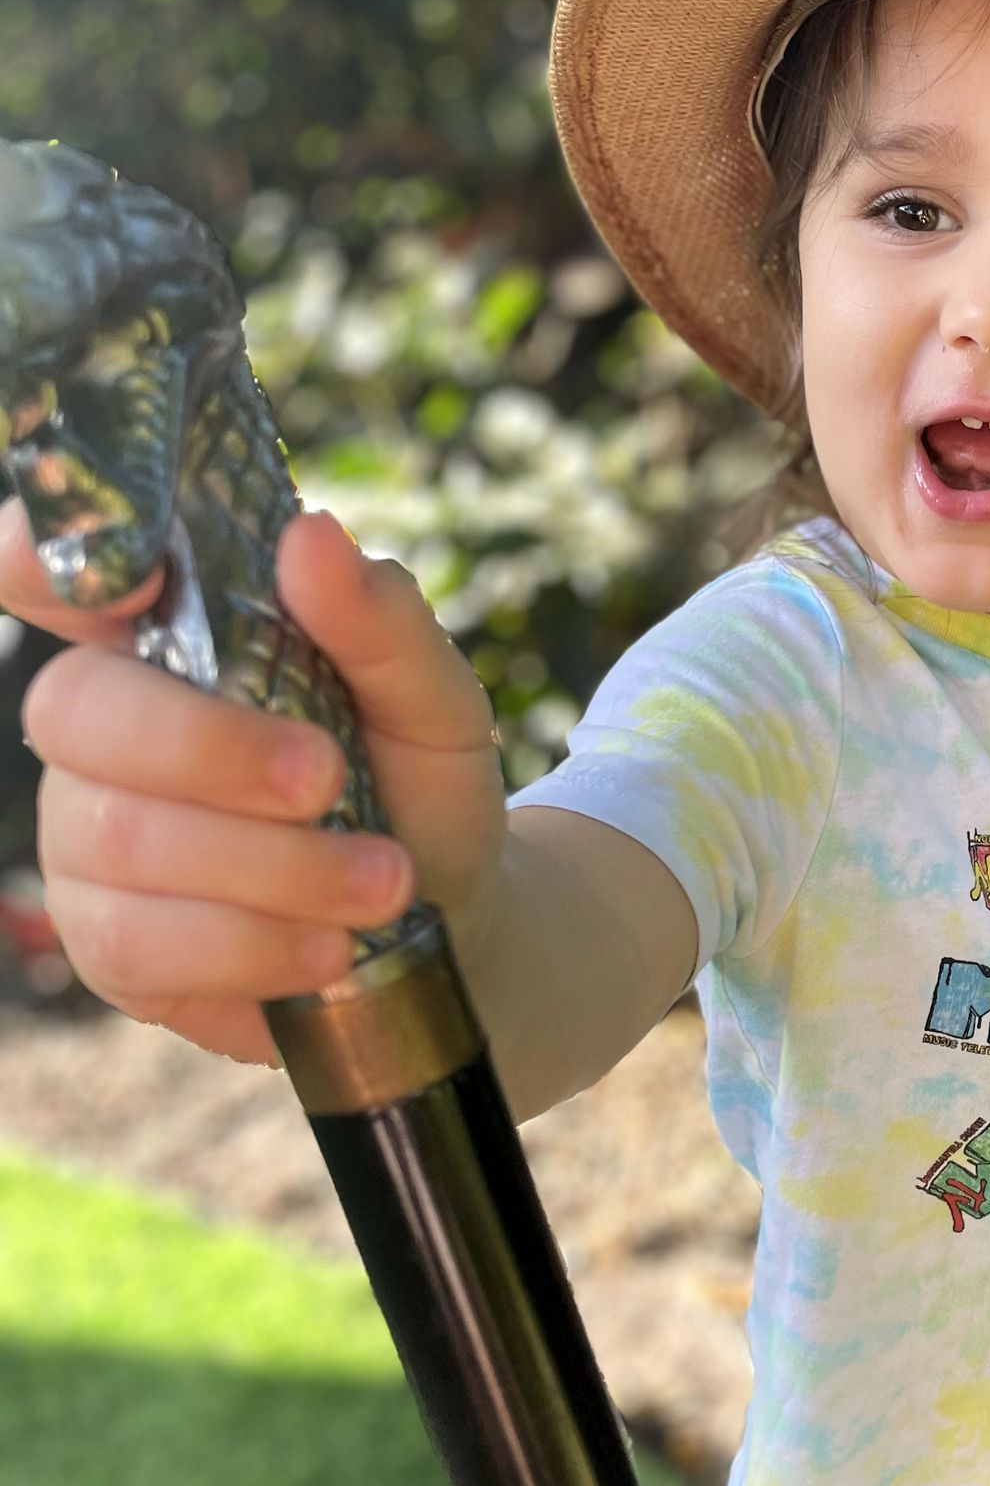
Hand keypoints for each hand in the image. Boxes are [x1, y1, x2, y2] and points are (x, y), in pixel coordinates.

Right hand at [5, 499, 506, 1066]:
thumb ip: (378, 622)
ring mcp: (88, 838)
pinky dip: (253, 949)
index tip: (140, 583)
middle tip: (330, 778)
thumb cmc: (418, 784)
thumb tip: (314, 535)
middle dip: (214, 751)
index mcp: (170, 636)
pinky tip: (328, 951)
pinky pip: (137, 947)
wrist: (448, 920)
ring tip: (385, 886)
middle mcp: (104, 727)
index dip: (46, 557)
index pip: (52, 570)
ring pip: (122, 840)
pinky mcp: (108, 947)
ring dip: (273, 869)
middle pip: (76, 711)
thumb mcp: (432, 699)